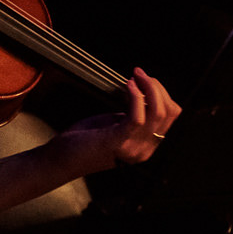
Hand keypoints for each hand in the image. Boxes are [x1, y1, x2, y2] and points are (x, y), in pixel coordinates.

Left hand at [56, 67, 182, 172]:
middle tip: (140, 74)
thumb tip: (144, 91)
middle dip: (156, 87)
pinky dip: (135, 95)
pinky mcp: (118, 142)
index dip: (162, 93)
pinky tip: (127, 85)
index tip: (146, 79)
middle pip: (168, 112)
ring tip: (135, 75)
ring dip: (148, 87)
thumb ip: (133, 115)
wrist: (61, 159)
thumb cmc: (85, 139)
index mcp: (147, 145)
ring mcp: (133, 148)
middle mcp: (145, 150)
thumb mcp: (116, 125)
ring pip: (157, 112)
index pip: (171, 115)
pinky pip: (137, 116)